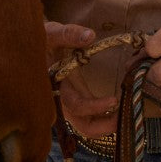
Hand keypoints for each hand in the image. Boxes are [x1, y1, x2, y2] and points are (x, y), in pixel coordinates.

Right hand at [46, 21, 119, 137]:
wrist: (32, 46)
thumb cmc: (40, 40)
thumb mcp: (52, 33)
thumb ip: (68, 34)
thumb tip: (89, 36)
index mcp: (56, 88)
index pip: (76, 106)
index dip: (95, 107)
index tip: (114, 100)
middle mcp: (64, 101)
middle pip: (84, 127)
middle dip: (105, 127)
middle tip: (127, 119)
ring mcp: (71, 103)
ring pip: (89, 125)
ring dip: (108, 124)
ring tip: (128, 113)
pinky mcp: (78, 100)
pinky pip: (91, 117)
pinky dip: (106, 116)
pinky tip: (120, 106)